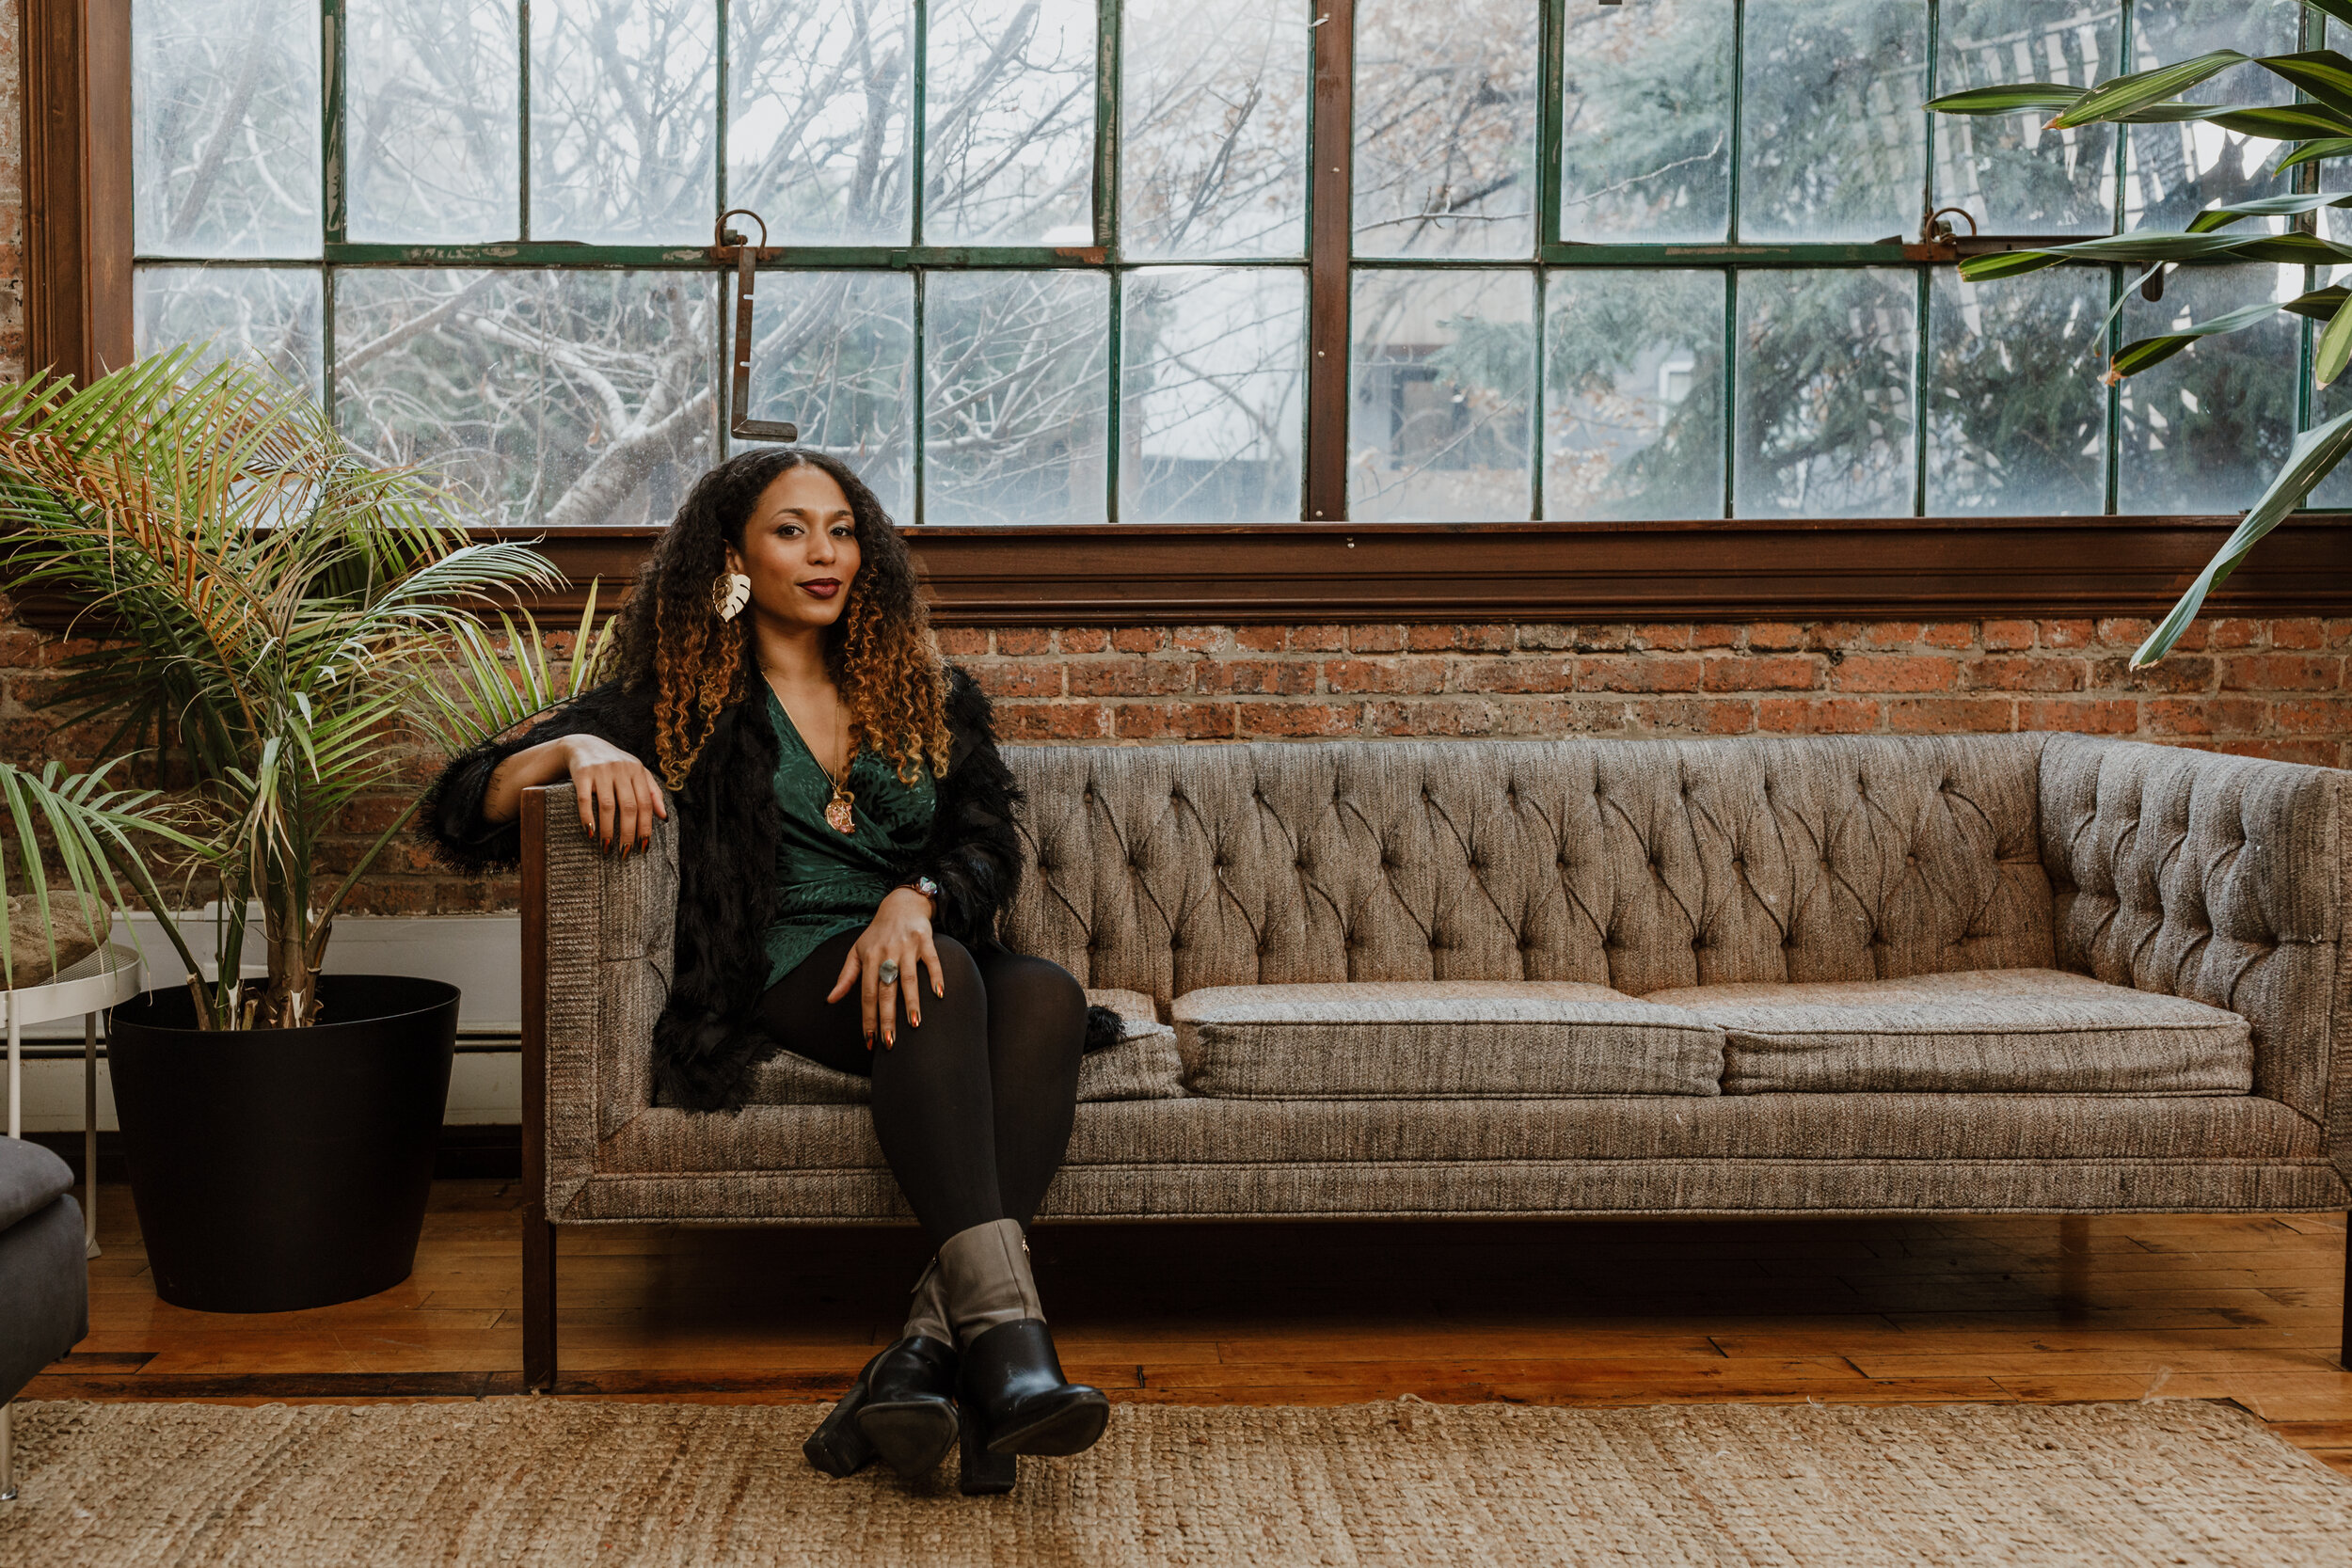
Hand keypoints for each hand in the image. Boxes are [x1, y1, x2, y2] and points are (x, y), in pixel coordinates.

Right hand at [565, 735, 666, 856]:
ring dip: (608, 830)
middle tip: (625, 852)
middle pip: (629, 807)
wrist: (582, 745)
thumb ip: (651, 793)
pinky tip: (590, 833)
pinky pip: (584, 799)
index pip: (645, 803)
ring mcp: (601, 771)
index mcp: (637, 771)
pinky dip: (587, 818)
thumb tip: (664, 818)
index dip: (645, 826)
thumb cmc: (614, 765)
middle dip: (628, 833)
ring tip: (607, 847)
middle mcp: (621, 769)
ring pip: (607, 806)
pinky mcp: (582, 773)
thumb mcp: (636, 773)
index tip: (643, 846)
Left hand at [827, 887, 942, 1047]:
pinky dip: (936, 976)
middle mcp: (887, 954)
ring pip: (909, 979)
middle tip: (890, 1042)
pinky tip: (939, 994)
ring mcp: (907, 947)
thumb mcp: (857, 952)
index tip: (870, 1040)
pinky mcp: (925, 940)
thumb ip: (846, 977)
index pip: (867, 994)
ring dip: (912, 1003)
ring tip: (915, 1025)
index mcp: (869, 959)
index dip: (868, 1018)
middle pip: (886, 990)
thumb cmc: (877, 933)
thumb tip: (830, 1000)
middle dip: (887, 1018)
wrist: (901, 904)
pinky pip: (932, 961)